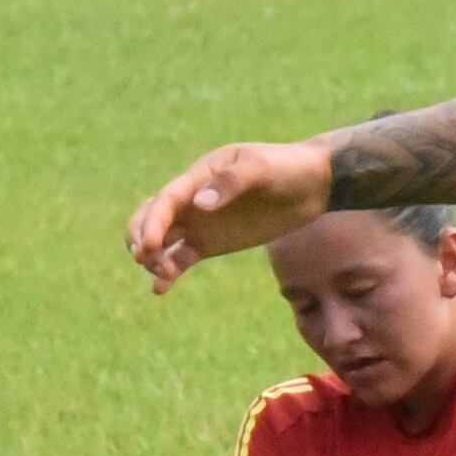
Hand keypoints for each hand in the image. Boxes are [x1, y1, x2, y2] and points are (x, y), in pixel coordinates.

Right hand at [128, 140, 332, 289]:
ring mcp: (201, 222)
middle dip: (141, 237)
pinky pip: (181, 257)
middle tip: (146, 258)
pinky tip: (158, 289)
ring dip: (152, 256)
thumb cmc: (288, 167)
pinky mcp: (212, 243)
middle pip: (151, 217)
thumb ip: (232, 183)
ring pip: (161, 239)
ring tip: (161, 274)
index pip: (166, 200)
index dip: (152, 222)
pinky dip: (168, 272)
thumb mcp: (263, 169)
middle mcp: (193, 199)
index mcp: (200, 175)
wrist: (314, 184)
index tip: (149, 245)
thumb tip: (200, 204)